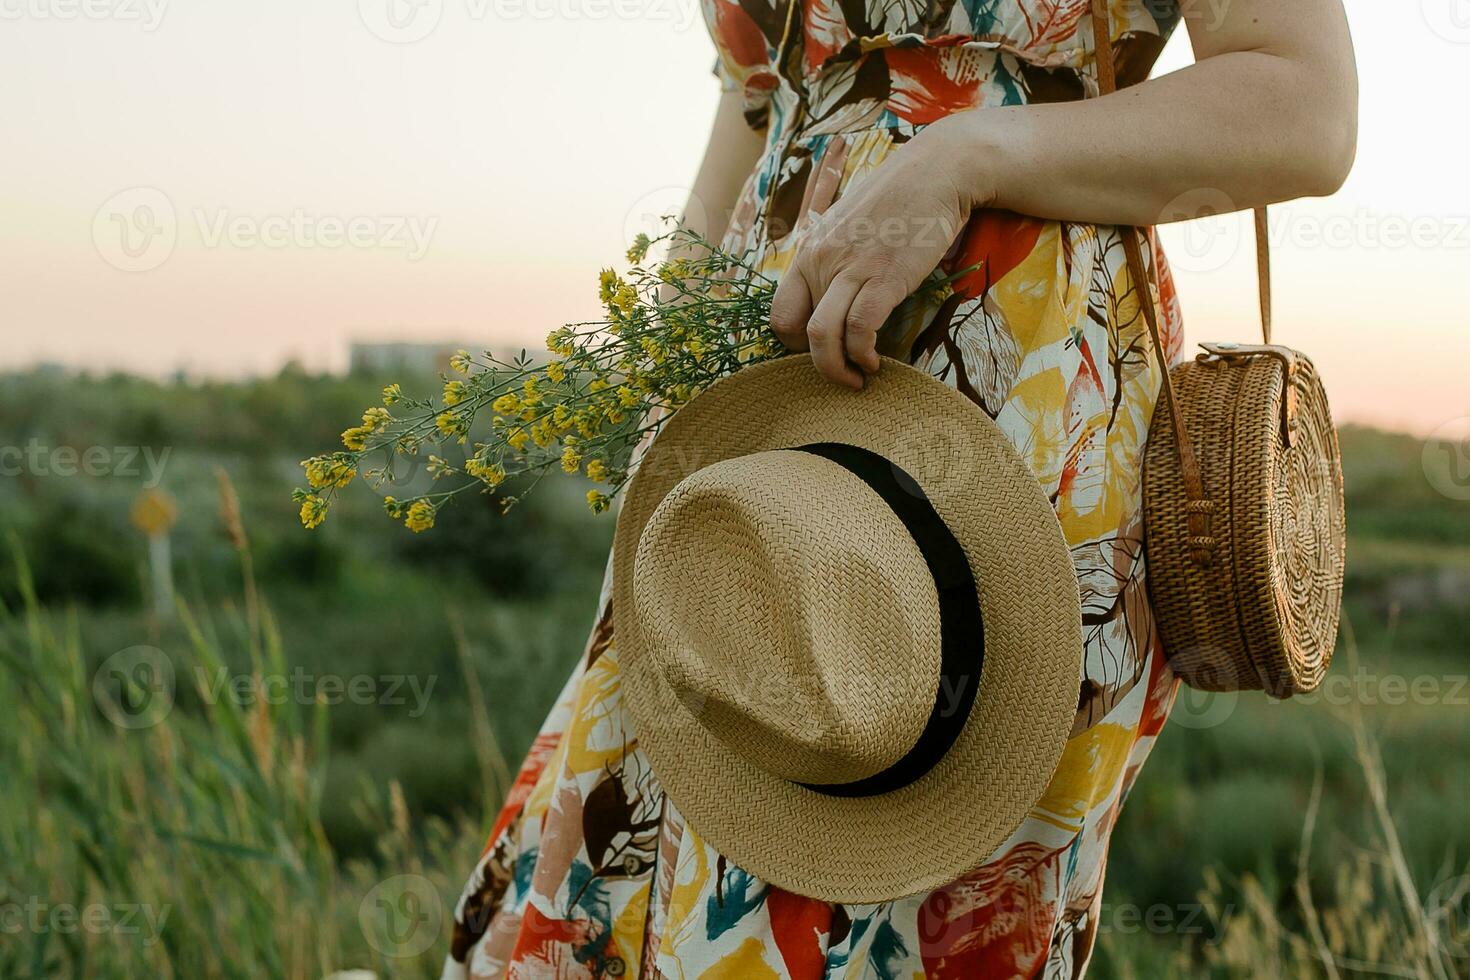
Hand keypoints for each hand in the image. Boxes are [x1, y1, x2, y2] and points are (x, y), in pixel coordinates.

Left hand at [769, 119, 990, 387]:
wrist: (937, 171)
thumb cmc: (898, 199)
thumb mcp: (850, 225)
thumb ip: (836, 257)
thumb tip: (835, 294)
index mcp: (810, 252)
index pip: (779, 313)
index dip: (793, 343)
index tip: (821, 352)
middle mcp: (822, 261)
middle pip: (794, 331)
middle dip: (815, 364)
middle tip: (840, 375)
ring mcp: (851, 268)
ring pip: (821, 336)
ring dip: (836, 370)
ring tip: (857, 379)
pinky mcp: (884, 276)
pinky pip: (860, 329)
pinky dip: (863, 354)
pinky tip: (875, 362)